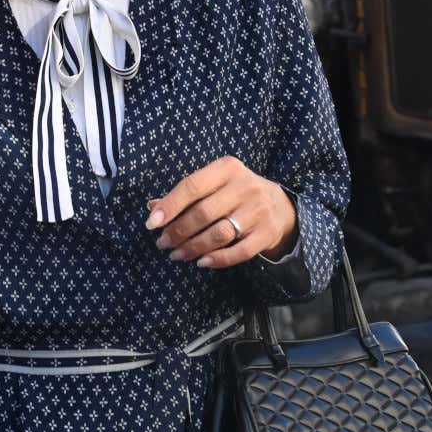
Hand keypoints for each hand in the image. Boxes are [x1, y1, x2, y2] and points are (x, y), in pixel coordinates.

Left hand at [145, 156, 297, 268]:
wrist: (280, 206)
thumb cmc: (236, 193)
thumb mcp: (215, 184)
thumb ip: (185, 194)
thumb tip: (153, 208)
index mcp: (227, 168)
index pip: (192, 186)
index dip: (170, 206)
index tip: (151, 223)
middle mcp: (245, 186)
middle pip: (204, 212)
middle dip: (178, 231)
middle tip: (163, 243)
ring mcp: (258, 210)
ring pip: (220, 234)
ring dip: (193, 247)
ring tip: (176, 255)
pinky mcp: (267, 233)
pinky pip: (239, 252)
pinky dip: (218, 259)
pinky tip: (201, 262)